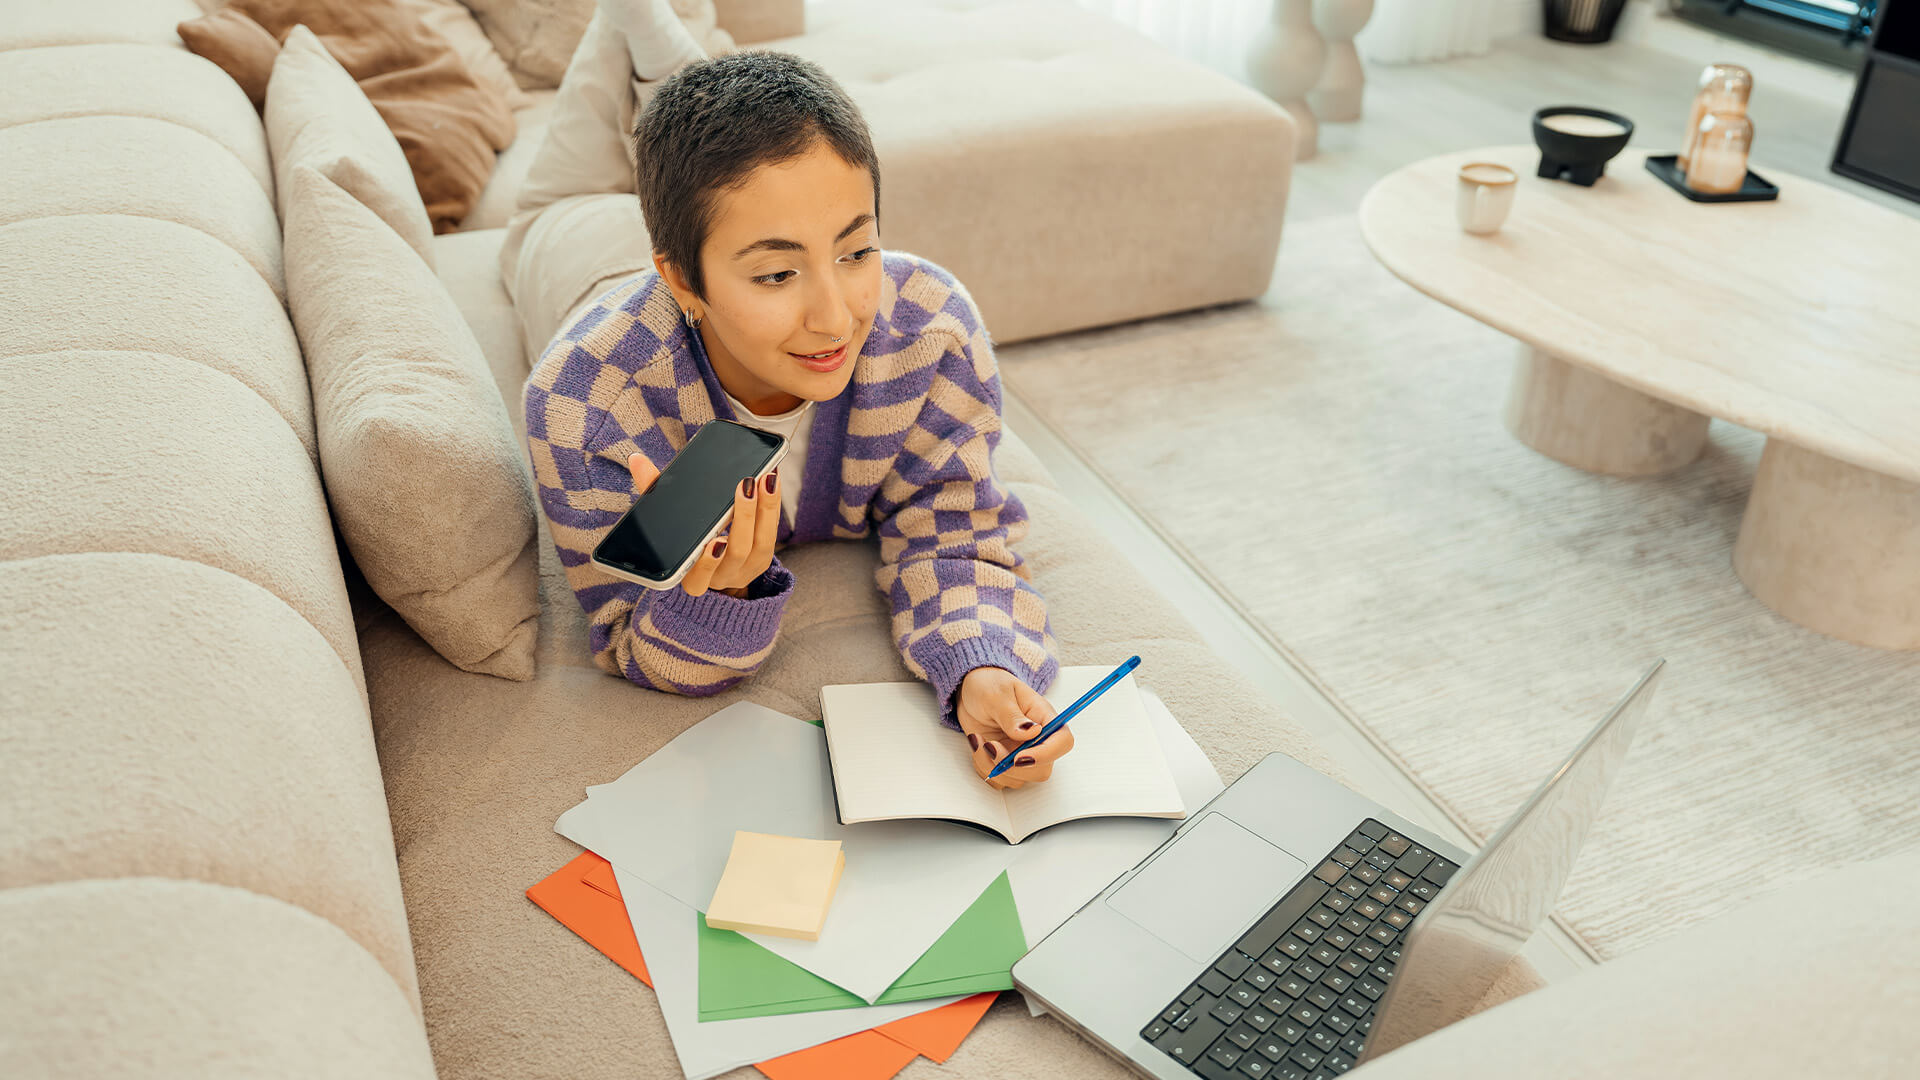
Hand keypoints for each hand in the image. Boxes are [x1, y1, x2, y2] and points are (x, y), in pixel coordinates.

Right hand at [627, 453, 779, 597]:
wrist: (713, 568)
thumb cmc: (684, 539)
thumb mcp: (666, 521)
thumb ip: (652, 491)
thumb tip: (636, 460)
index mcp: (692, 579)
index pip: (698, 578)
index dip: (707, 563)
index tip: (713, 542)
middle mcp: (720, 579)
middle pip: (736, 553)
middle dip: (743, 518)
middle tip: (744, 486)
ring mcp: (744, 571)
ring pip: (759, 545)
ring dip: (764, 510)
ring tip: (763, 479)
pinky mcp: (762, 560)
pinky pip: (771, 536)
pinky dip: (772, 510)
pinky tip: (771, 484)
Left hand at [956, 666, 1072, 789]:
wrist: (971, 691)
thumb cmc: (988, 684)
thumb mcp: (998, 694)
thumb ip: (1012, 716)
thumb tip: (1032, 733)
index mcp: (1044, 718)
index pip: (1062, 742)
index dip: (1045, 755)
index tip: (1019, 757)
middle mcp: (1037, 739)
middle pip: (1041, 770)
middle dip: (1011, 766)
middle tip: (989, 746)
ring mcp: (1021, 753)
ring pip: (1017, 778)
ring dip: (992, 766)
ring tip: (978, 741)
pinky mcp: (1005, 762)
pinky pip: (999, 779)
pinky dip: (984, 768)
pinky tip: (978, 746)